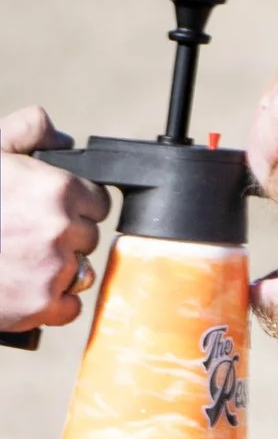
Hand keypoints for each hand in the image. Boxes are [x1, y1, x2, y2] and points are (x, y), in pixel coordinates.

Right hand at [1, 106, 109, 334]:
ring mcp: (55, 269)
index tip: (48, 210)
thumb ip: (26, 131)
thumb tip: (64, 139)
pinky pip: (70, 306)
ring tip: (19, 259)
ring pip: (82, 271)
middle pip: (88, 236)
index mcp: (56, 189)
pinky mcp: (43, 304)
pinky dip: (51, 301)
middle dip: (63, 236)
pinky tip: (22, 286)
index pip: (97, 202)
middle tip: (24, 235)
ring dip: (58, 268)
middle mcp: (62, 229)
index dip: (74, 205)